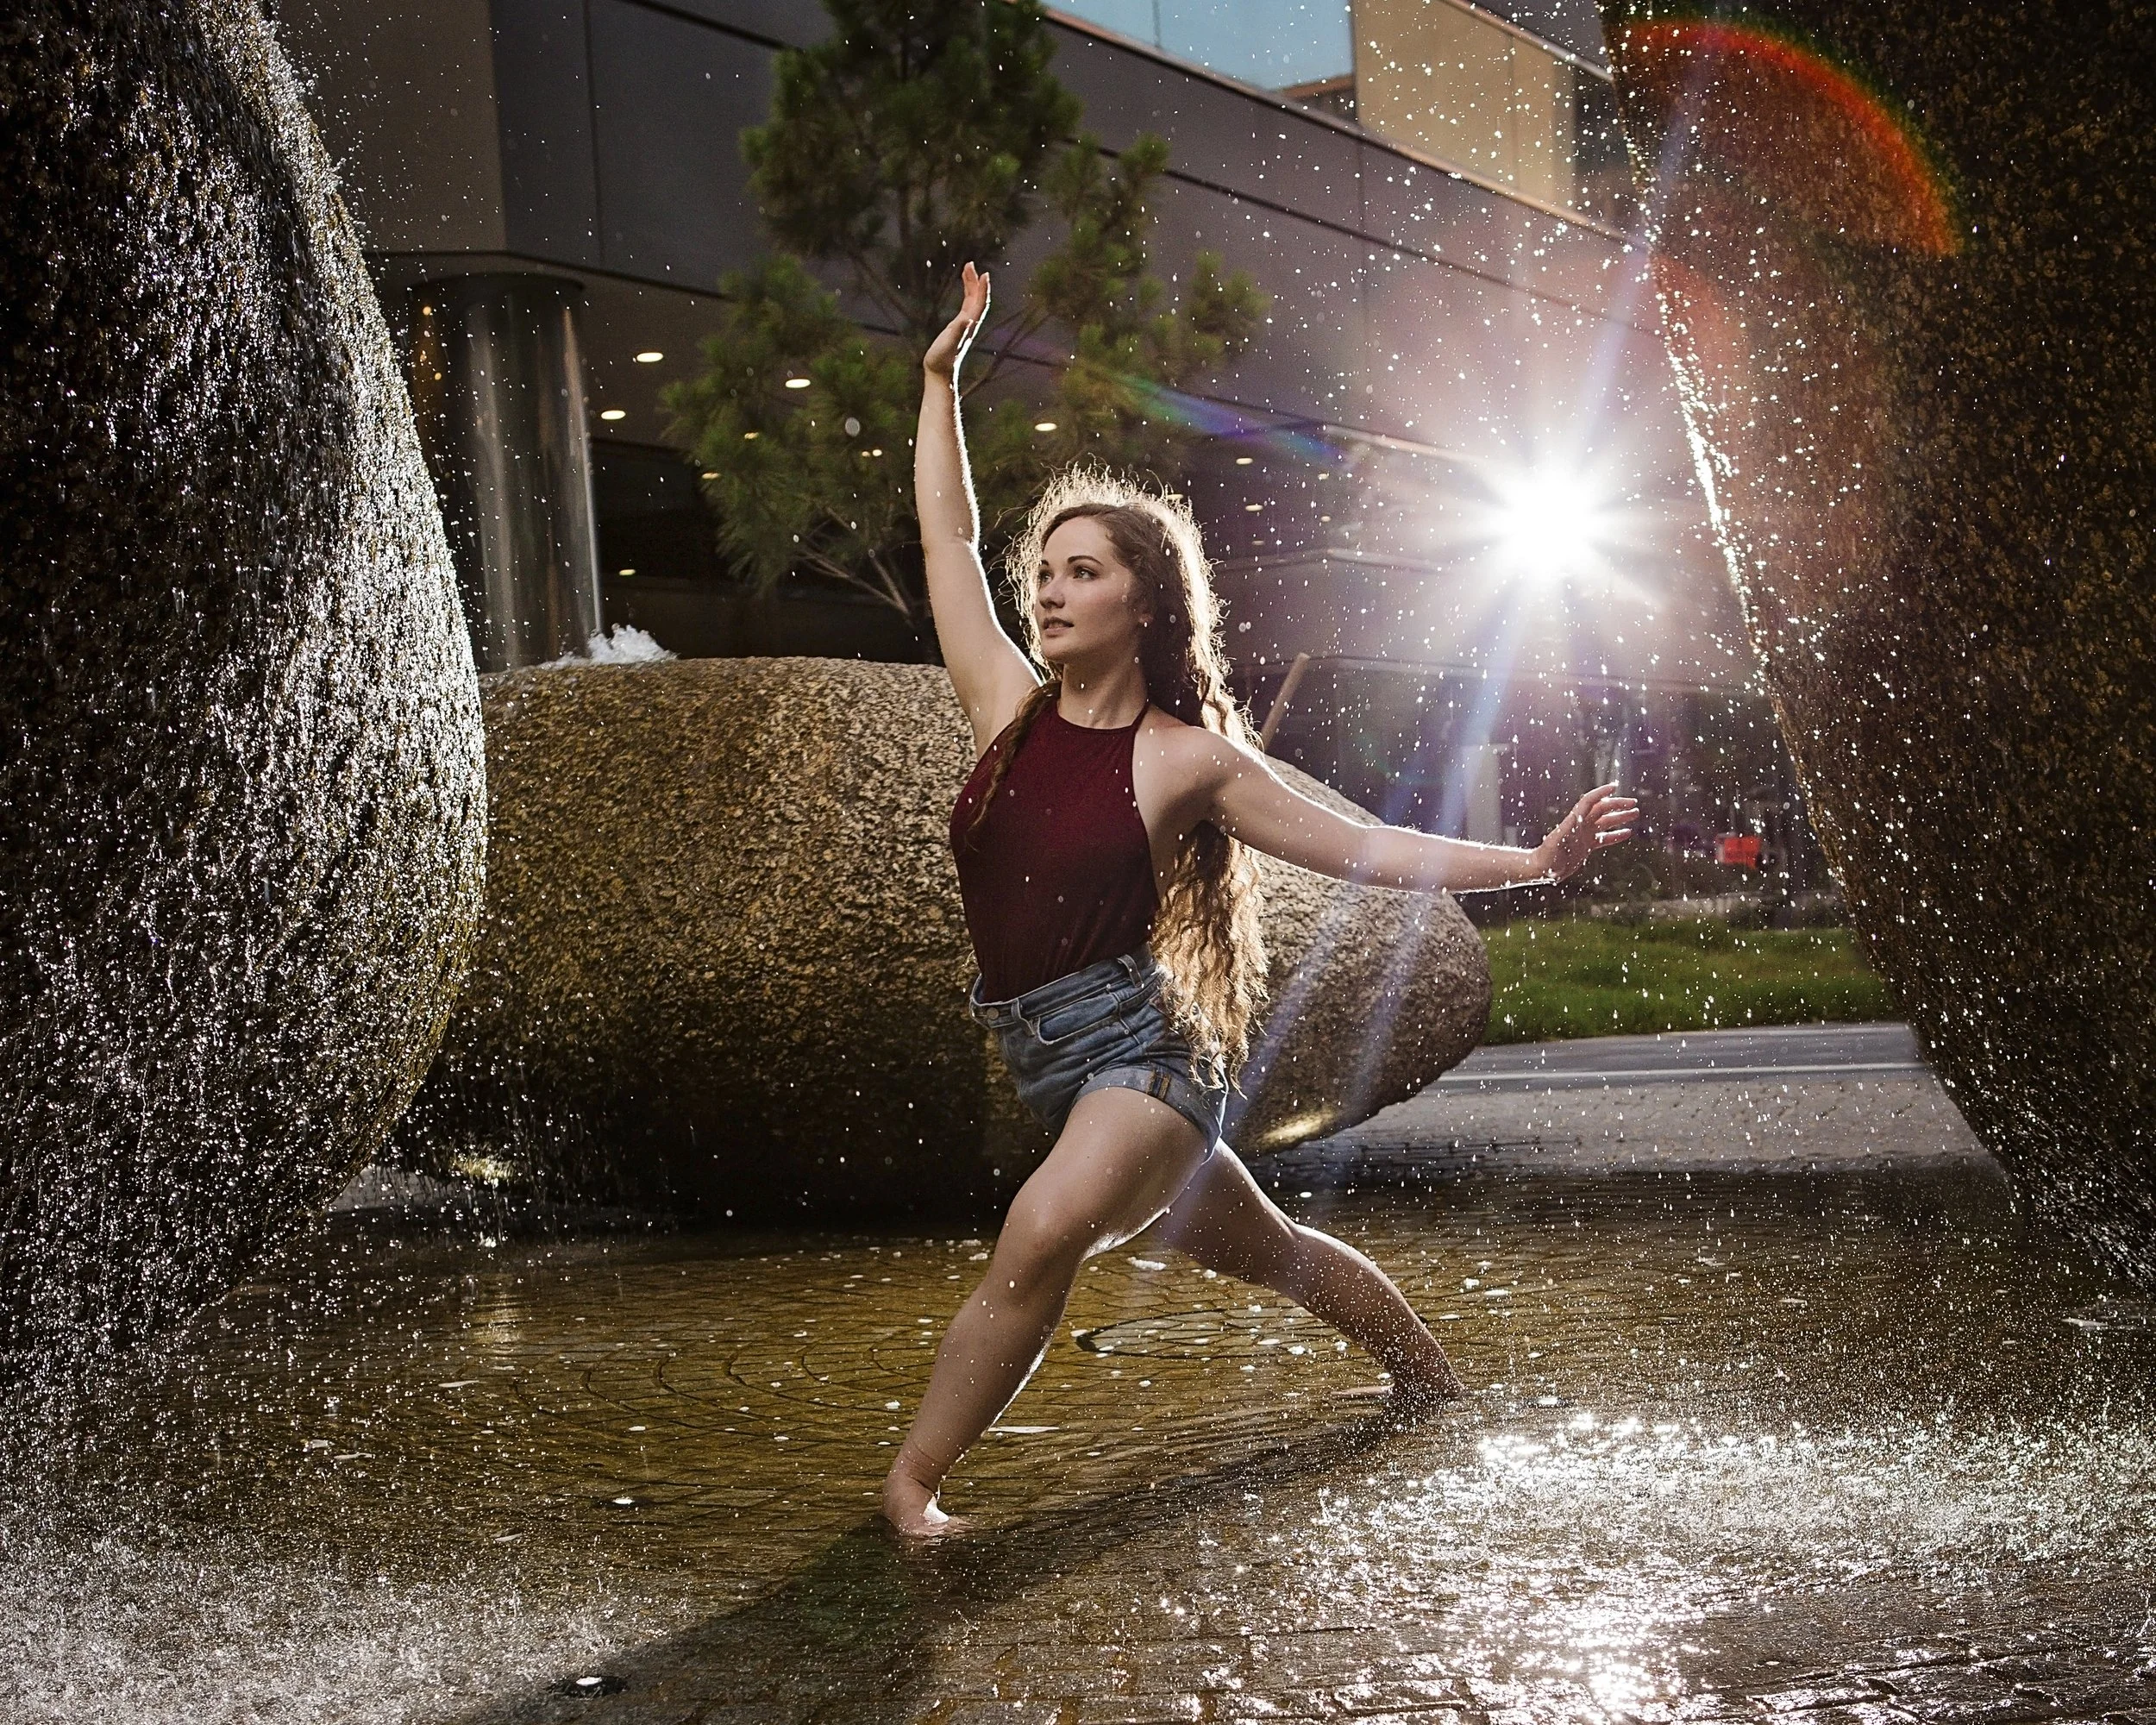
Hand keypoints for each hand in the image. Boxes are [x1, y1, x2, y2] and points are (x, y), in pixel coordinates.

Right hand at [923, 261, 989, 380]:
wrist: (940, 374)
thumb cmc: (942, 360)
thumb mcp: (949, 344)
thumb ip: (958, 331)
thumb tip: (968, 319)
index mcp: (969, 326)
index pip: (980, 303)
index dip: (983, 289)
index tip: (984, 274)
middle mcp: (970, 324)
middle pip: (977, 298)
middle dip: (975, 281)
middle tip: (970, 264)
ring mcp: (965, 326)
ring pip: (972, 301)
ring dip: (970, 285)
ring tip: (966, 270)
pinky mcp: (958, 328)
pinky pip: (965, 306)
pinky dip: (965, 295)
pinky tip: (963, 290)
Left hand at [1534, 783, 1637, 881]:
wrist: (1541, 868)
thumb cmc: (1546, 856)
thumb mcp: (1556, 842)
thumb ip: (1565, 831)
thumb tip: (1575, 819)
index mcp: (1574, 821)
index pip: (1589, 802)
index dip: (1601, 793)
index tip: (1614, 786)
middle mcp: (1580, 825)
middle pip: (1602, 810)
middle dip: (1617, 805)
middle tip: (1633, 803)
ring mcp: (1584, 835)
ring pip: (1606, 822)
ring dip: (1620, 817)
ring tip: (1635, 813)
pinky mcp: (1586, 846)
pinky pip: (1604, 838)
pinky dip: (1616, 835)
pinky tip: (1627, 832)